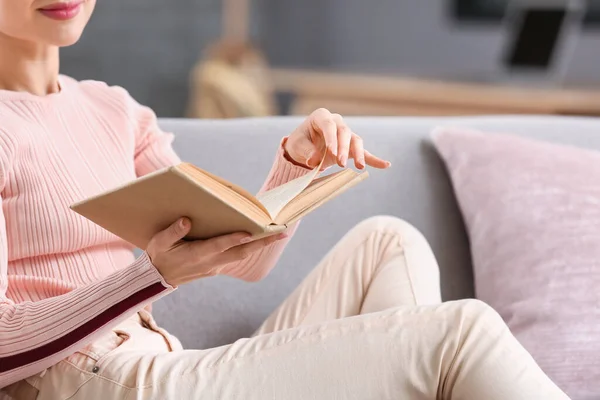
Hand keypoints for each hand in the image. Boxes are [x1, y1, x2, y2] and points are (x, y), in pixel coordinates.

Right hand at [147, 218, 286, 285]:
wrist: (158, 278)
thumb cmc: (159, 256)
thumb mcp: (159, 243)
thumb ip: (173, 232)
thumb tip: (186, 220)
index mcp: (197, 255)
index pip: (219, 246)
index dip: (234, 239)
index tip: (250, 233)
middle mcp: (211, 262)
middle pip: (241, 252)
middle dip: (262, 243)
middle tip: (281, 233)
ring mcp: (215, 266)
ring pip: (241, 255)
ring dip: (260, 246)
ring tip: (277, 234)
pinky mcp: (216, 267)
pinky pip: (236, 257)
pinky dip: (249, 248)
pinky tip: (259, 239)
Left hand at [284, 108, 390, 169]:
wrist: (304, 147)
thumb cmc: (300, 143)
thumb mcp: (297, 146)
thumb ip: (306, 151)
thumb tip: (315, 160)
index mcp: (321, 117)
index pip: (329, 125)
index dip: (331, 139)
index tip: (331, 153)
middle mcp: (336, 122)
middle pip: (345, 133)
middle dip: (344, 148)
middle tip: (340, 163)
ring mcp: (346, 134)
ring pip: (356, 141)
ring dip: (358, 154)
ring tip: (359, 167)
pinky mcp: (351, 147)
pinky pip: (364, 152)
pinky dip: (373, 159)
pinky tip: (385, 165)